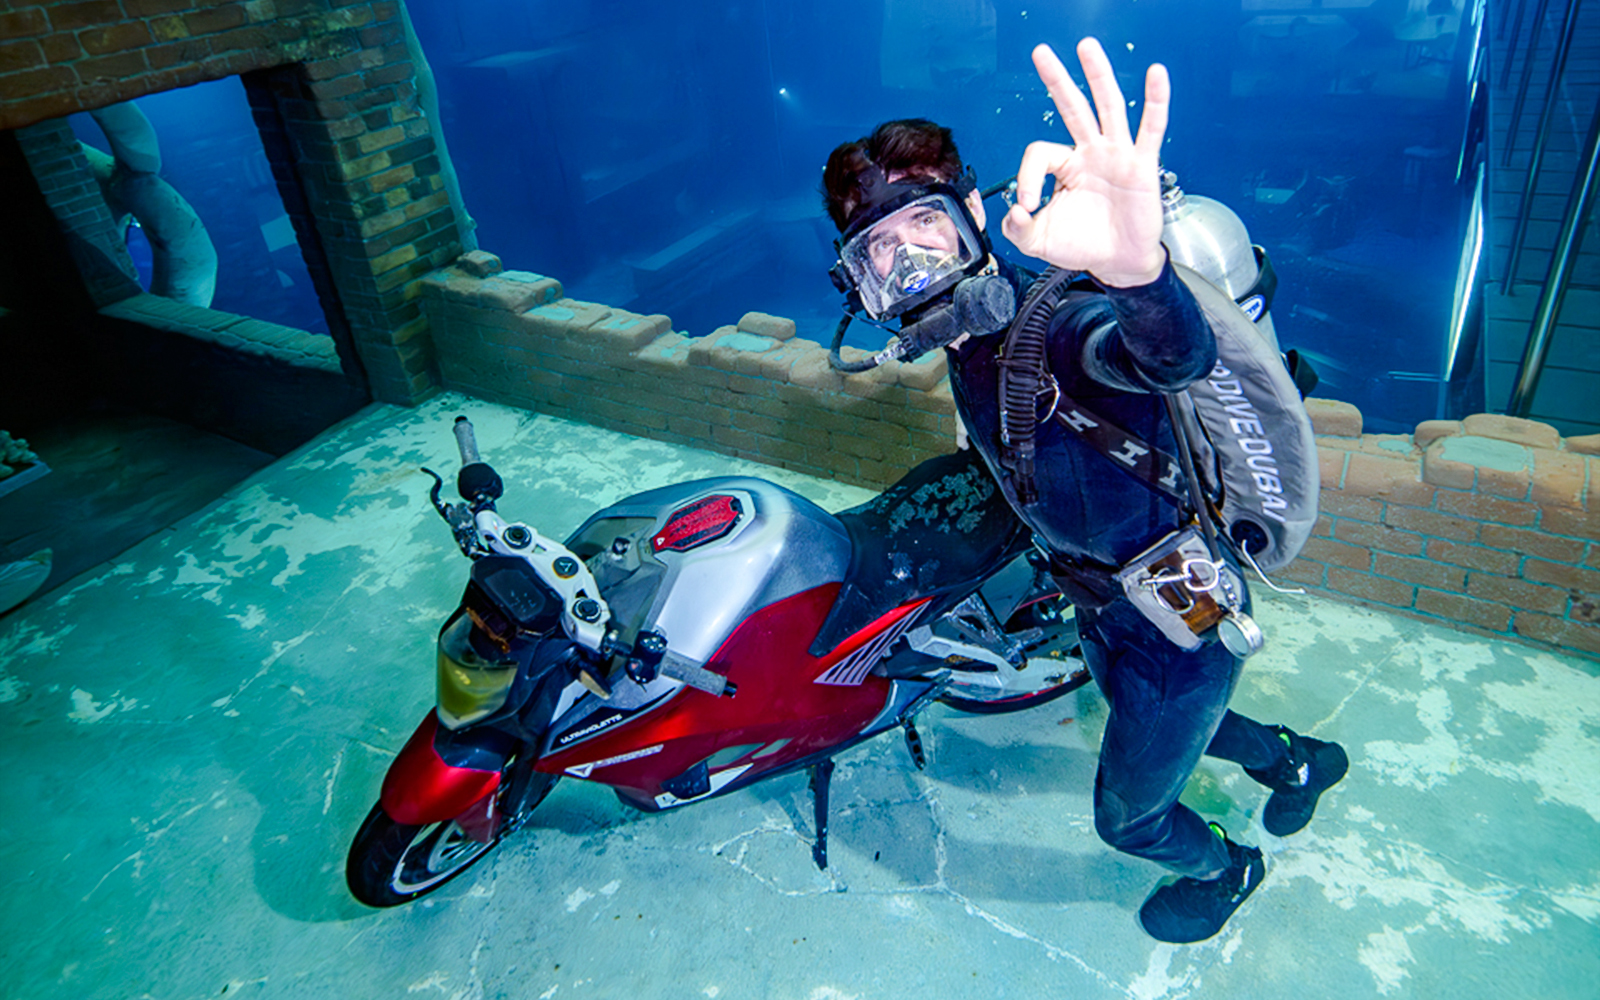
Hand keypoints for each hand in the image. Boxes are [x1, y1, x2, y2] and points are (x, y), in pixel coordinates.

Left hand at [1001, 38, 1169, 287]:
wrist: (1117, 263)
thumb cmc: (1082, 246)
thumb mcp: (1039, 241)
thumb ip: (1016, 228)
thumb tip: (1012, 212)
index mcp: (1065, 166)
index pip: (1040, 152)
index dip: (1028, 176)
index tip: (1028, 205)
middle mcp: (1090, 153)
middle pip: (1072, 107)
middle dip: (1057, 80)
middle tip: (1040, 53)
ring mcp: (1117, 155)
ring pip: (1107, 107)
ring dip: (1097, 75)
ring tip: (1086, 47)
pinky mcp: (1142, 164)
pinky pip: (1151, 128)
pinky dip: (1156, 100)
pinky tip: (1156, 74)